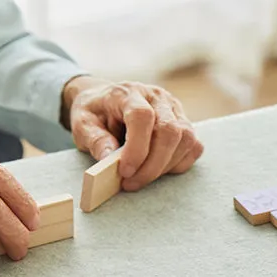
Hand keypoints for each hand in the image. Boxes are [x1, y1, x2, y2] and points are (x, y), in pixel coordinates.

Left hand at [63, 76, 203, 191]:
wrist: (106, 102)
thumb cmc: (96, 114)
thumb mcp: (82, 124)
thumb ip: (95, 140)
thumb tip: (109, 160)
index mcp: (128, 93)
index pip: (142, 117)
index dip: (137, 148)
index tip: (125, 172)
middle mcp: (157, 97)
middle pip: (169, 130)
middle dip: (153, 165)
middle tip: (132, 183)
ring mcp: (175, 109)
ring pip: (186, 139)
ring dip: (166, 166)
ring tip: (143, 177)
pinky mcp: (185, 122)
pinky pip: (194, 146)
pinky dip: (179, 164)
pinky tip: (159, 169)